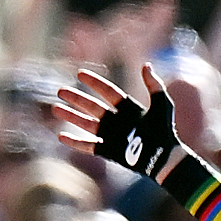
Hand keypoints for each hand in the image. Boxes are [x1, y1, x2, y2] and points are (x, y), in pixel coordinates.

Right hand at [51, 61, 184, 178]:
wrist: (163, 156)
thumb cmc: (165, 130)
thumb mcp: (162, 103)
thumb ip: (154, 85)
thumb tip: (146, 65)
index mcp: (128, 108)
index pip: (108, 92)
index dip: (95, 83)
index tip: (81, 73)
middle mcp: (117, 120)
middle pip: (92, 106)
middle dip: (76, 98)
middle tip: (61, 90)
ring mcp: (111, 136)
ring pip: (86, 123)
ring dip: (70, 116)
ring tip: (55, 108)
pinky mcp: (108, 151)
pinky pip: (87, 145)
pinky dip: (74, 142)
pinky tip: (61, 136)